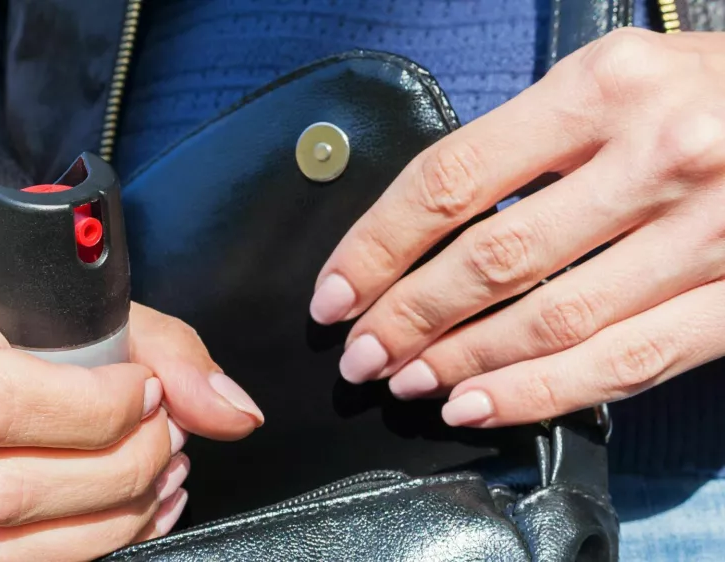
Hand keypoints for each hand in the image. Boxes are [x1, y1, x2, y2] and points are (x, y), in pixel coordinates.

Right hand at [0, 231, 263, 561]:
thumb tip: (234, 413)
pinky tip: (131, 511)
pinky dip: (81, 547)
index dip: (92, 412)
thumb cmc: (4, 287)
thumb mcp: (75, 287)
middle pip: (1, 486)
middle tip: (170, 437)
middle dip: (116, 472)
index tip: (148, 392)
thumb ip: (164, 347)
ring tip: (159, 477)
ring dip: (105, 522)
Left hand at [310, 29, 724, 427]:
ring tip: (404, 379)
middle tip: (359, 351)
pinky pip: (622, 362)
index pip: (451, 178)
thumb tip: (427, 227)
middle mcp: (656, 156)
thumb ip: (528, 141)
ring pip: (551, 320)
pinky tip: (479, 404)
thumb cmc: (713, 91)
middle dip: (406, 316)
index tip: (336, 290)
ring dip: (460, 361)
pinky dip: (539, 393)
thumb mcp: (616, 77)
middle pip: (492, 259)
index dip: (377, 246)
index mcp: (604, 86)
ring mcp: (705, 234)